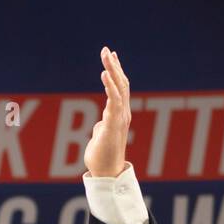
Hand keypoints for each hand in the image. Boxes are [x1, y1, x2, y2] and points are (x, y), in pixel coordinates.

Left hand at [83, 46, 130, 177]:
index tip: (111, 56)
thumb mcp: (102, 136)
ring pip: (119, 89)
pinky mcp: (113, 125)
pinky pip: (113, 101)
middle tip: (106, 49)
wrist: (106, 174)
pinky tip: (105, 74)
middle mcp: (123, 114)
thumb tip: (100, 124)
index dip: (116, 71)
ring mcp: (119, 119)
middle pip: (121, 84)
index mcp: (120, 115)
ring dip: (112, 71)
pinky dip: (110, 86)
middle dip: (114, 65)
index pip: (121, 88)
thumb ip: (103, 126)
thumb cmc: (103, 157)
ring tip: (106, 56)